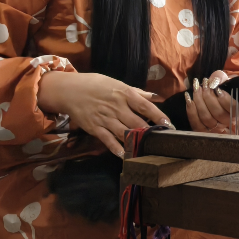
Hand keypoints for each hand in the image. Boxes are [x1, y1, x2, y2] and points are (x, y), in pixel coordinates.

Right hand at [38, 72, 169, 156]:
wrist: (69, 90)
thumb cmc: (95, 85)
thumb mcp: (116, 83)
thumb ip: (136, 92)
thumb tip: (153, 97)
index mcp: (124, 94)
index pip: (145, 106)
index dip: (158, 116)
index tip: (168, 124)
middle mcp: (117, 107)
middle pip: (137, 122)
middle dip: (150, 132)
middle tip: (162, 140)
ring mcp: (105, 118)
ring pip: (124, 132)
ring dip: (136, 141)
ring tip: (148, 149)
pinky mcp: (94, 128)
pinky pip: (107, 140)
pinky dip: (116, 148)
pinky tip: (124, 154)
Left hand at [186, 70, 235, 132]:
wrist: (215, 107)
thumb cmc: (224, 94)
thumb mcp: (228, 85)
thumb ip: (223, 79)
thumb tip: (215, 77)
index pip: (234, 109)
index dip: (224, 98)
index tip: (216, 87)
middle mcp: (228, 124)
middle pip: (218, 113)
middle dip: (208, 96)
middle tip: (204, 83)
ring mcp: (215, 130)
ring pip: (206, 117)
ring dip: (199, 100)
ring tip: (196, 87)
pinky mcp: (202, 132)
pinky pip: (195, 123)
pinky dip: (191, 110)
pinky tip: (188, 98)